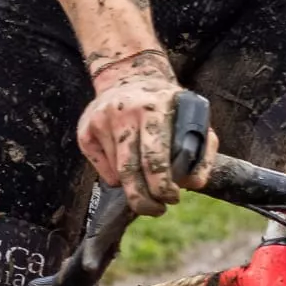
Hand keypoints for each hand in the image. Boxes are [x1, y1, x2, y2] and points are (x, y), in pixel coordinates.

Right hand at [76, 60, 217, 215]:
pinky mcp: (84, 132)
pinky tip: (127, 160)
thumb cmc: (167, 105)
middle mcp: (122, 112)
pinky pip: (102, 171)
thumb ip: (201, 151)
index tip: (173, 198)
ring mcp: (99, 121)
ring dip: (134, 186)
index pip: (155, 159)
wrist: (129, 76)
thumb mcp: (192, 117)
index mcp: (153, 107)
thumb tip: (194, 185)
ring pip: (117, 174)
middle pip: (130, 172)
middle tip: (156, 209)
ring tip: (146, 178)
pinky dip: (117, 177)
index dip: (164, 186)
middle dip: (144, 200)